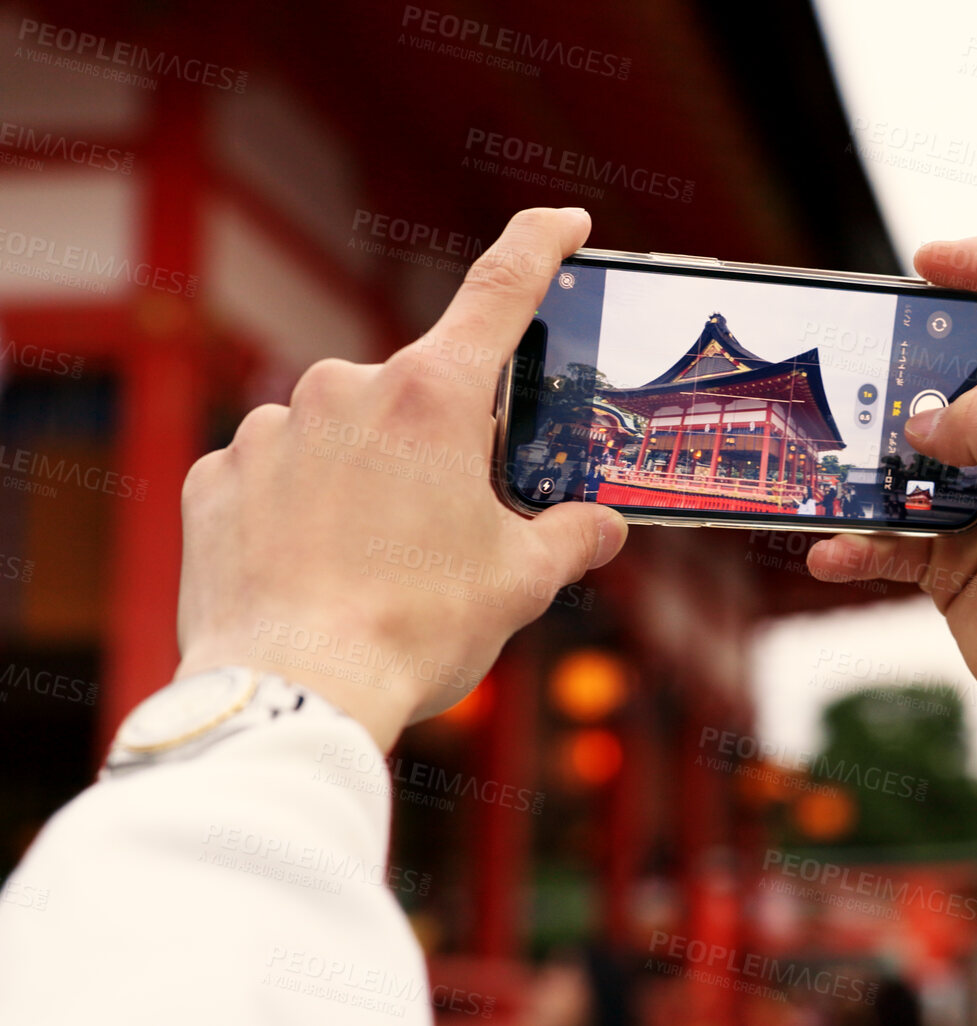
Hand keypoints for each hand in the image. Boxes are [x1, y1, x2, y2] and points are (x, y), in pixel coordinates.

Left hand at [173, 208, 627, 749]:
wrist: (292, 692)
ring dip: (367, 479)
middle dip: (442, 447)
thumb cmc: (416, 629)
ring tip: (376, 567)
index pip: (501, 289)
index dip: (541, 246)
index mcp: (435, 397)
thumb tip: (601, 526)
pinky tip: (315, 570)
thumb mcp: (521, 583)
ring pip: (343, 435)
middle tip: (452, 527)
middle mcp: (346, 389)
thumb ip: (572, 536)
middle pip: (419, 394)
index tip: (564, 222)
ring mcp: (272, 430)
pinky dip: (301, 509)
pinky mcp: (216, 477)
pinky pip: (275, 475)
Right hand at [806, 238, 976, 837]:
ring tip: (828, 462)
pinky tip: (832, 549)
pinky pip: (893, 536)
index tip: (925, 260)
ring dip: (871, 460)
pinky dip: (859, 540)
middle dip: (907, 369)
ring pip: (914, 455)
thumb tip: (923, 416)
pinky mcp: (957, 563)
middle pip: (962, 375)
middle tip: (856, 366)